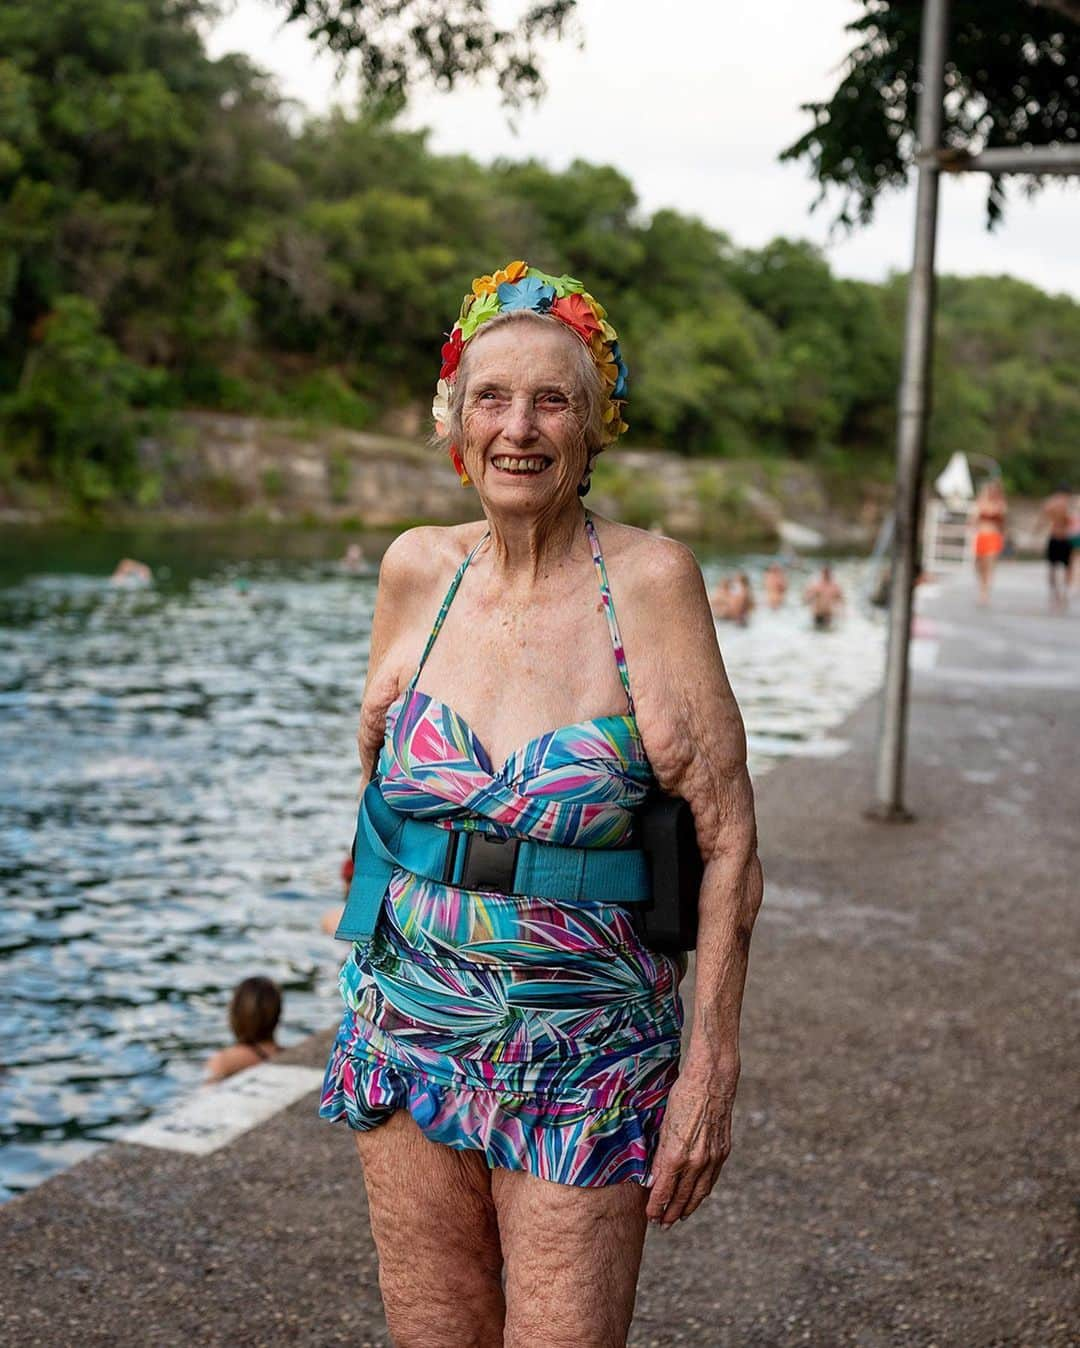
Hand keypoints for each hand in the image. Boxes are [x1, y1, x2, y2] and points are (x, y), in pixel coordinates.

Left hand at [645, 1065, 735, 1227]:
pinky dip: (702, 1192)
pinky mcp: (722, 1152)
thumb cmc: (682, 1096)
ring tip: (678, 1217)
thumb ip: (659, 1154)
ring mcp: (711, 1158)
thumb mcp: (663, 1125)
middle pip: (681, 1197)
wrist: (712, 1080)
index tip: (649, 1216)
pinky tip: (696, 1197)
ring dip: (687, 1208)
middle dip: (670, 1213)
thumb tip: (654, 1178)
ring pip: (698, 1193)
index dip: (655, 1206)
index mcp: (675, 1154)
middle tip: (661, 1224)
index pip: (663, 1191)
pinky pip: (711, 1180)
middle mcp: (695, 1161)